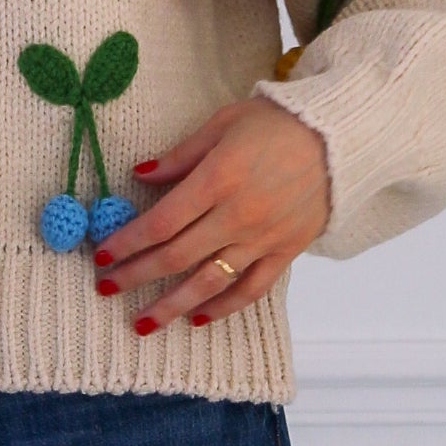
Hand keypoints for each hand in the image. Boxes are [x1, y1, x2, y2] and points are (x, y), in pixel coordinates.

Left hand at [91, 97, 330, 330]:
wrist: (342, 135)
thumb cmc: (278, 122)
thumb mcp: (223, 124)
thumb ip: (181, 156)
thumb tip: (141, 175)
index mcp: (218, 179)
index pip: (161, 222)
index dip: (128, 243)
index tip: (103, 256)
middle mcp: (238, 215)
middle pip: (176, 257)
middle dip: (136, 276)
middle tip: (107, 289)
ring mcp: (264, 238)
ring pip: (209, 282)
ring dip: (172, 306)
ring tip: (143, 324)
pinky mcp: (286, 252)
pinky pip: (251, 289)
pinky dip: (225, 307)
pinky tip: (199, 318)